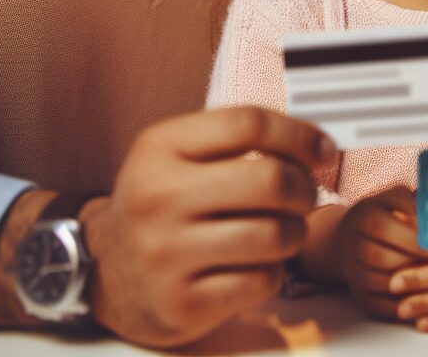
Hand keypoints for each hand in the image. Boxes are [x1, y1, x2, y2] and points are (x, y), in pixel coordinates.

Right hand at [82, 106, 332, 347]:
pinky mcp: (181, 303)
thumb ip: (238, 137)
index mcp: (160, 147)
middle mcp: (158, 197)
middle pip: (271, 179)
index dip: (299, 133)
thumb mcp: (178, 152)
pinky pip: (262, 281)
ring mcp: (166, 254)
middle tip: (304, 195)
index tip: (322, 148)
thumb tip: (316, 143)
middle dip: (304, 187)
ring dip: (295, 232)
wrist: (105, 272)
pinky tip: (257, 264)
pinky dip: (274, 272)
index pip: (249, 123)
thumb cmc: (162, 203)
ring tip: (283, 229)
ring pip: (274, 234)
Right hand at [338, 186, 427, 319]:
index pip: (386, 229)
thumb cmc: (384, 213)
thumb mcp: (394, 198)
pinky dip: (407, 304)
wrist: (351, 238)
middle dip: (420, 263)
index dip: (417, 239)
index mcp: (363, 217)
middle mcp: (353, 246)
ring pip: (384, 284)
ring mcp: (354, 274)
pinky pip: (384, 306)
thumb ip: (412, 201)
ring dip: (416, 285)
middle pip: (384, 259)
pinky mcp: (360, 296)